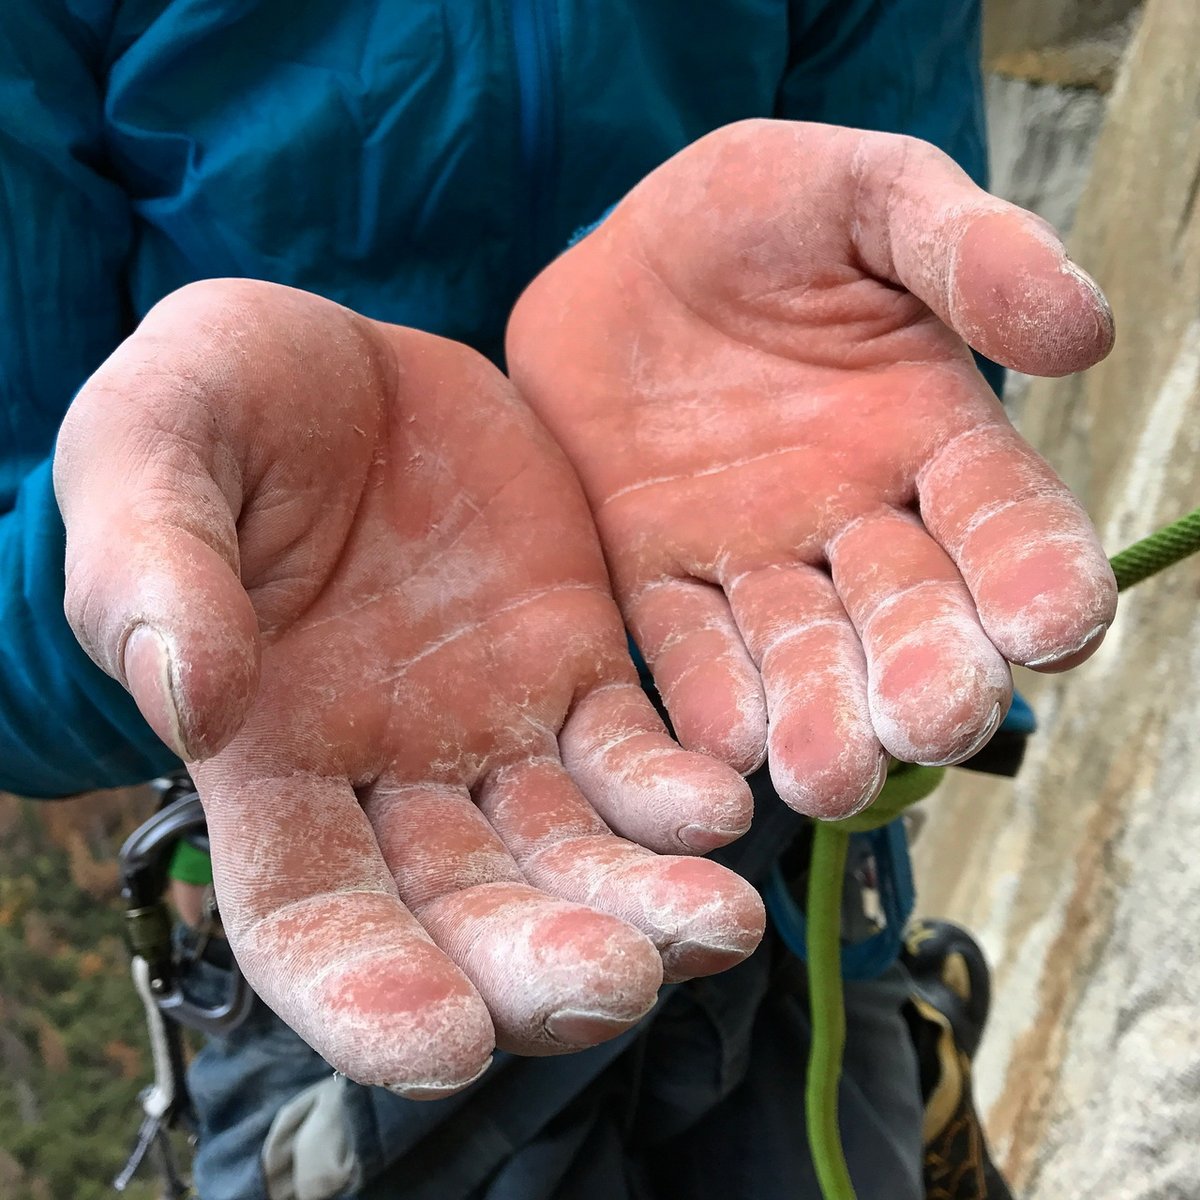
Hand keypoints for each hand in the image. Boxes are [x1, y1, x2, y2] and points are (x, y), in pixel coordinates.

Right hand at [54, 280, 763, 1091]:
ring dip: (640, 902)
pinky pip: (632, 750)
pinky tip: (720, 806)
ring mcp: (492, 725)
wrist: (339, 353)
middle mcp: (385, 772)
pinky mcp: (572, 662)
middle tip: (618, 981)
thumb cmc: (217, 402)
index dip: (366, 993)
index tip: (446, 1040)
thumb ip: (157, 572)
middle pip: (465, 912)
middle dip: (538, 965)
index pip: (309, 919)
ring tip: (720, 926)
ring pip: (568, 852)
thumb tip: (194, 701)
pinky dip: (675, 792)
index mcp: (266, 756)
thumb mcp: (155, 453)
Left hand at [508, 120, 1116, 819]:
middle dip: (926, 675)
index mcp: (932, 438)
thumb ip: (969, 250)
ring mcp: (755, 561)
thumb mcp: (867, 195)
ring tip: (828, 772)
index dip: (1039, 574)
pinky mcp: (658, 579)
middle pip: (910, 618)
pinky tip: (724, 743)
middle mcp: (856, 522)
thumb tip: (1082, 330)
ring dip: (821, 719)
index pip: (1009, 524)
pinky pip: (687, 650)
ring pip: (803, 657)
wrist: (621, 259)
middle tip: (929, 720)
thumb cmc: (757, 214)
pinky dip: (709, 699)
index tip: (1053, 626)